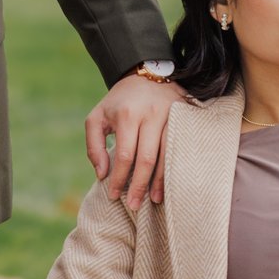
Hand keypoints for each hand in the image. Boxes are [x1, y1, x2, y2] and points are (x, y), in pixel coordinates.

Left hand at [87, 68, 186, 205]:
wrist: (148, 73)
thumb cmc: (119, 102)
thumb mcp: (97, 117)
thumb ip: (93, 145)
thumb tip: (102, 174)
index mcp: (127, 114)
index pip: (124, 155)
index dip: (119, 178)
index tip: (114, 196)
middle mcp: (151, 114)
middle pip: (146, 158)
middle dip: (139, 185)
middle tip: (133, 205)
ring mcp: (171, 115)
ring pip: (167, 155)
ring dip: (160, 181)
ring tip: (153, 200)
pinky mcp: (185, 116)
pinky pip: (180, 147)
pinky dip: (174, 168)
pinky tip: (170, 182)